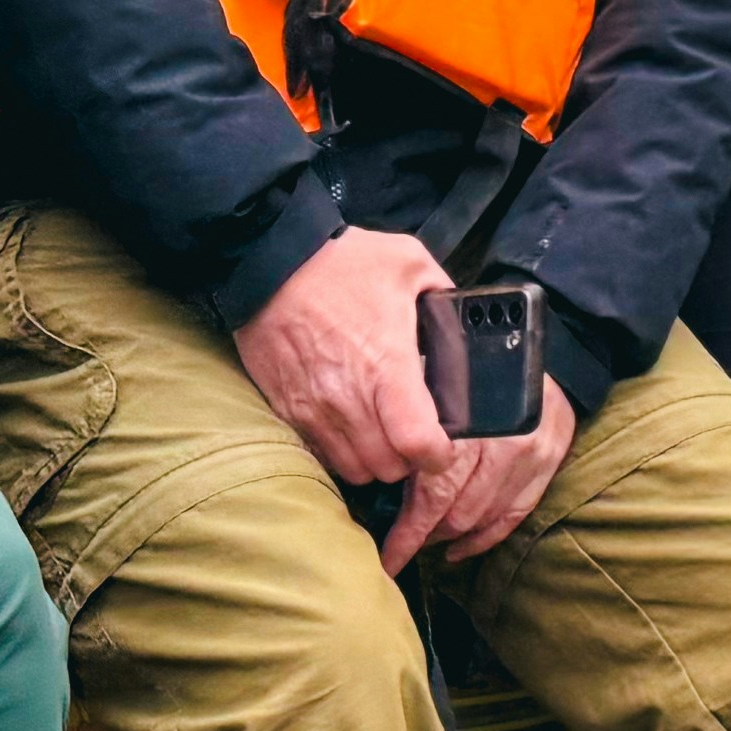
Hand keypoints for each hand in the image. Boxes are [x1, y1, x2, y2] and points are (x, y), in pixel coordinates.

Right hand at [235, 225, 457, 492]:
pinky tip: (350, 426)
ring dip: (374, 459)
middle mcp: (350, 398)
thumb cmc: (341, 262)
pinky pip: (321, 453)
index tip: (444, 446)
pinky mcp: (288, 409)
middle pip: (387, 466)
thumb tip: (460, 317)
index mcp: (388, 365)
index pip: (417, 441)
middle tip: (413, 435)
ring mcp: (315, 409)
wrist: (269, 262)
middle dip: (408, 458)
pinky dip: (341, 451)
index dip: (439, 454)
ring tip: (382, 434)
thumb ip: (443, 293)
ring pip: (354, 468)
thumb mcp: (408, 262)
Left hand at [387, 378, 579, 575]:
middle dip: (425, 534)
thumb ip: (410, 427)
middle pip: (457, 512)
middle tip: (403, 543)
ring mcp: (529, 455)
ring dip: (451, 536)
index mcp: (465, 423)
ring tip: (429, 538)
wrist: (523, 344)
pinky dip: (484, 538)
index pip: (434, 494)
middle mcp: (501, 443)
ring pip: (483, 517)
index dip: (408, 533)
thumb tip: (375, 471)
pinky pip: (513, 516)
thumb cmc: (462, 365)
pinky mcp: (547, 463)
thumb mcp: (428, 384)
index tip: (388, 557)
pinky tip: (459, 548)